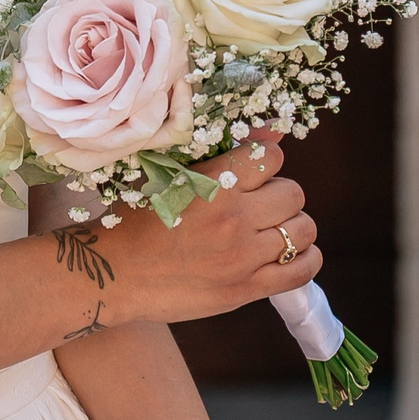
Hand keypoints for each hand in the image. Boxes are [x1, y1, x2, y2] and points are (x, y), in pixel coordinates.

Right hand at [33, 139, 321, 323]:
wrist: (113, 274)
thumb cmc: (136, 223)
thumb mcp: (170, 177)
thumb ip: (219, 158)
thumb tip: (271, 130)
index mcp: (214, 184)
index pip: (272, 157)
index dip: (266, 162)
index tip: (253, 172)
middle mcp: (235, 218)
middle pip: (294, 193)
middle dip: (280, 194)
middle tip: (259, 205)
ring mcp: (244, 256)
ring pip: (303, 230)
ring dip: (292, 226)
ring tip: (271, 231)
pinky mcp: (247, 289)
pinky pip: (303, 270)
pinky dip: (305, 259)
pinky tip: (288, 255)